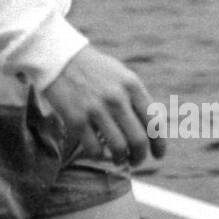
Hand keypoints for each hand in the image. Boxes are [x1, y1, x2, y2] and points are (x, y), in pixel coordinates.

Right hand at [42, 45, 159, 167]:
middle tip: (136, 160)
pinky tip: (99, 152)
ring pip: (118, 148)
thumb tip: (151, 129)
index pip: (154, 123)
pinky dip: (99, 156)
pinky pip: (94, 149)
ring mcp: (96, 109)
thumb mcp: (122, 76)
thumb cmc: (94, 70)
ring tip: (119, 159)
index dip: (159, 144)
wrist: (59, 58)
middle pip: (138, 140)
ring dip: (121, 159)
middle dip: (140, 156)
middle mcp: (116, 98)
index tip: (158, 154)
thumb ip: (137, 99)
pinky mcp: (76, 119)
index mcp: (132, 86)